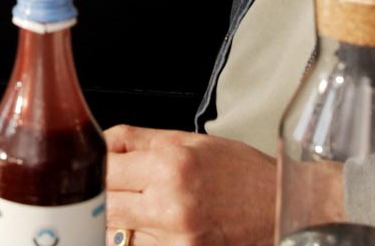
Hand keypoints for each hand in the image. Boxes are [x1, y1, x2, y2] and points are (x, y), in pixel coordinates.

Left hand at [104, 125, 275, 245]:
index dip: (96, 166)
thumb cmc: (239, 172)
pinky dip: (142, 237)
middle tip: (117, 187)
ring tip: (142, 205)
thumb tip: (102, 142)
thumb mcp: (188, 139)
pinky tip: (157, 224)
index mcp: (170, 167)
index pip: (105, 170)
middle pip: (105, 205)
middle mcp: (171, 207)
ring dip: (122, 220)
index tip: (96, 165)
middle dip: (105, 195)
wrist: (278, 208)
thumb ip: (137, 139)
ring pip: (120, 233)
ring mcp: (177, 241)